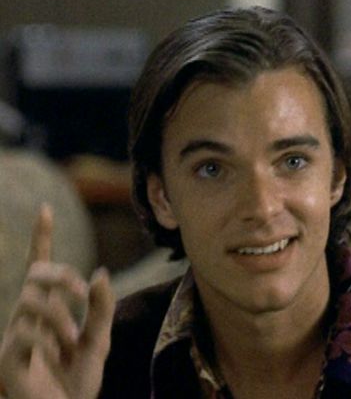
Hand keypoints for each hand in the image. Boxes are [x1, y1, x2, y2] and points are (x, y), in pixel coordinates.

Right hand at [0, 204, 114, 398]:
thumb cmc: (76, 381)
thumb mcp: (99, 341)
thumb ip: (102, 309)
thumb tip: (100, 273)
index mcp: (48, 310)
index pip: (40, 267)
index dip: (41, 238)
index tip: (45, 208)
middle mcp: (27, 319)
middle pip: (35, 274)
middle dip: (59, 273)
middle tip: (81, 291)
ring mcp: (15, 338)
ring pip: (30, 301)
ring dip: (59, 314)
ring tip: (73, 338)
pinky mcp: (8, 360)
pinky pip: (22, 335)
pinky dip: (46, 339)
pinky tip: (56, 353)